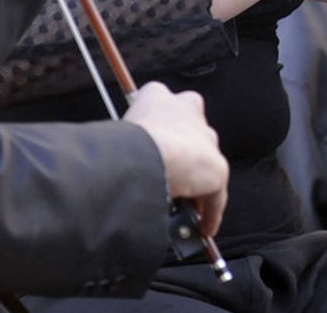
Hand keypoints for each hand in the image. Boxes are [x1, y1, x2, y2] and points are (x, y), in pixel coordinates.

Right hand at [123, 83, 228, 236]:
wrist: (146, 155)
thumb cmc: (122, 143)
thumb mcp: (118, 131)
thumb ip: (124, 138)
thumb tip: (111, 162)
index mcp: (159, 97)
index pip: (162, 109)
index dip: (158, 133)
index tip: (151, 150)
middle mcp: (188, 110)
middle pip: (189, 135)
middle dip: (182, 157)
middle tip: (168, 181)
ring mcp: (205, 139)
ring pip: (203, 165)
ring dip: (196, 186)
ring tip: (182, 211)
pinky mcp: (216, 167)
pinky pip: (215, 195)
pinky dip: (210, 213)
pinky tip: (202, 228)